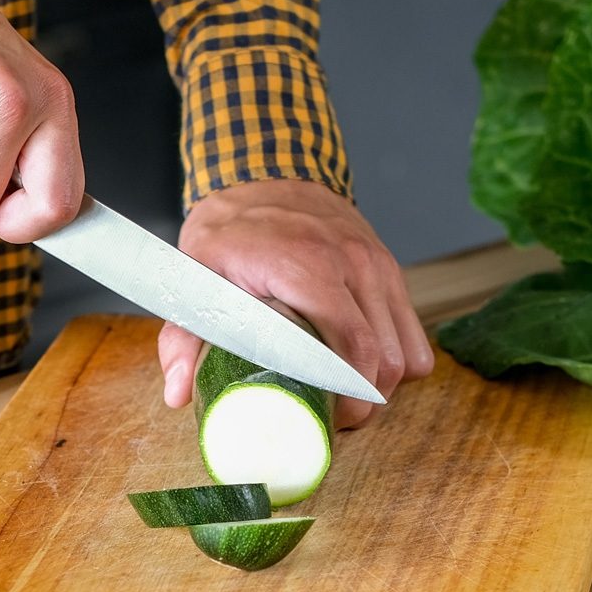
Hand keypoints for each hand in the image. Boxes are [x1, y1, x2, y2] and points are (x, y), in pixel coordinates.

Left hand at [158, 180, 434, 427]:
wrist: (266, 171)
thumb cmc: (232, 229)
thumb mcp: (197, 276)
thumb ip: (184, 335)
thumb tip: (178, 392)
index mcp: (308, 266)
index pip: (355, 346)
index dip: (350, 397)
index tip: (331, 420)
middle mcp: (353, 263)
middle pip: (385, 359)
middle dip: (364, 403)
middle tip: (333, 418)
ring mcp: (378, 265)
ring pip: (406, 352)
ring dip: (382, 387)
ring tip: (348, 397)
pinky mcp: (389, 270)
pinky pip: (413, 334)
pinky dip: (397, 361)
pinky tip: (366, 367)